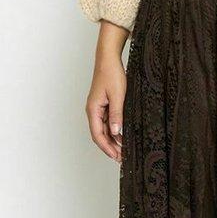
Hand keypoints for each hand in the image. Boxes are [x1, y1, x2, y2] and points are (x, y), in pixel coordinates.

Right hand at [86, 21, 128, 161]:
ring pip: (104, 130)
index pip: (97, 135)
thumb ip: (117, 114)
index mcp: (93, 110)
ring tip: (123, 150)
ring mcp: (98, 108)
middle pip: (100, 135)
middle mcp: (93, 111)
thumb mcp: (118, 95)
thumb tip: (116, 132)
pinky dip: (114, 131)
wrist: (108, 59)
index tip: (116, 157)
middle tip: (122, 158)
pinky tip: (123, 136)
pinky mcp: (104, 105)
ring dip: (112, 141)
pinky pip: (107, 122)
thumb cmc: (111, 74)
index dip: (106, 148)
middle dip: (110, 148)